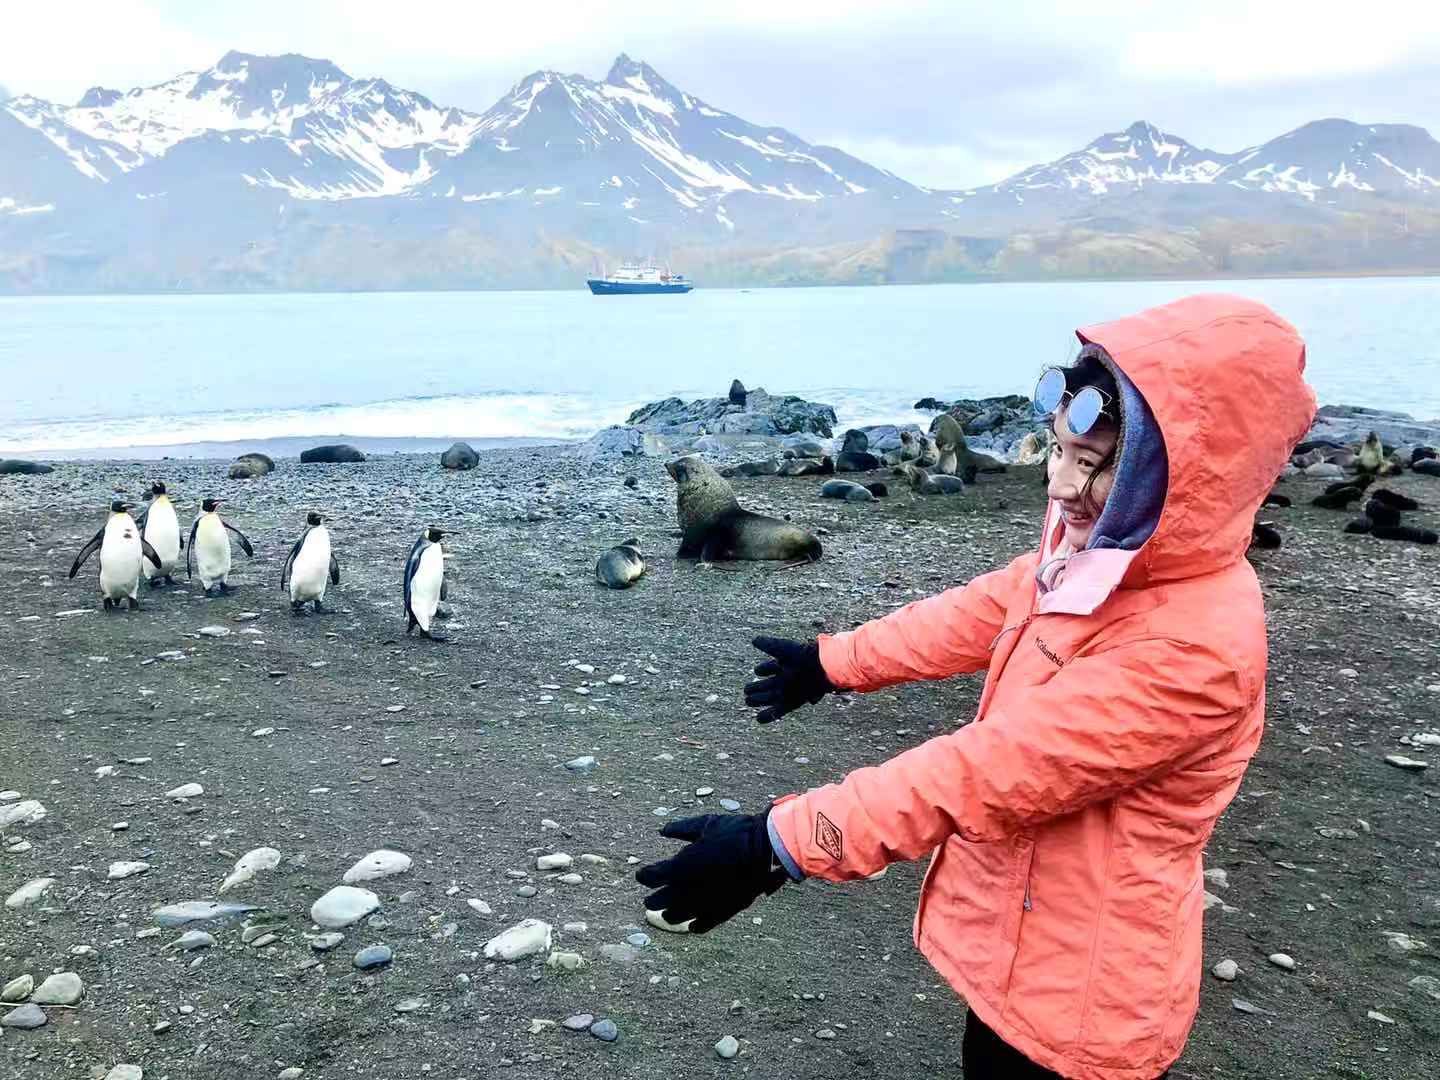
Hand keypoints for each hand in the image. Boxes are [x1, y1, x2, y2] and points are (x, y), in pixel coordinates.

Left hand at [636, 811, 791, 933]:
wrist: (765, 849)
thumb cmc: (735, 832)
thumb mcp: (706, 823)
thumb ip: (681, 828)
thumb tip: (663, 830)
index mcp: (681, 866)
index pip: (652, 876)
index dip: (644, 876)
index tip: (642, 875)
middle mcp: (688, 888)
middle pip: (661, 900)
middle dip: (653, 900)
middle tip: (649, 901)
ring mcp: (705, 902)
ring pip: (678, 916)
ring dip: (670, 915)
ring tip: (667, 915)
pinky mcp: (723, 911)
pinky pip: (703, 924)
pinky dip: (695, 926)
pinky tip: (692, 926)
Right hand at [744, 635, 833, 722]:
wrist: (821, 668)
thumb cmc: (803, 656)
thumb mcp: (782, 649)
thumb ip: (767, 645)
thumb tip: (753, 640)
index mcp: (785, 664)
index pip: (771, 667)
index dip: (763, 669)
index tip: (757, 671)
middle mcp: (788, 678)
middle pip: (769, 684)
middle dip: (757, 687)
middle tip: (746, 690)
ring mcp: (790, 691)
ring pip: (771, 697)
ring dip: (759, 700)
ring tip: (747, 701)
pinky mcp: (794, 702)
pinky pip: (779, 710)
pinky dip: (769, 715)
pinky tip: (758, 719)